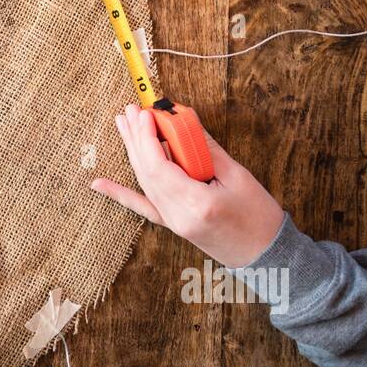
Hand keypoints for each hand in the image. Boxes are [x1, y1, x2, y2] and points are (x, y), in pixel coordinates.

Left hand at [91, 105, 284, 266]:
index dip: (147, 137)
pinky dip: (120, 194)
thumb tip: (183, 118)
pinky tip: (98, 184)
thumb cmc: (259, 215)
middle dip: (136, 138)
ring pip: (144, 183)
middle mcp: (177, 216)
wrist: (267, 256)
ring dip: (132, 152)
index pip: (159, 166)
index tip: (144, 112)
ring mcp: (172, 223)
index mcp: (196, 204)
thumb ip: (205, 147)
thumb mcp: (237, 175)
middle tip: (129, 110)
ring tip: (122, 125)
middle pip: (147, 172)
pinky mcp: (174, 225)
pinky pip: (142, 206)